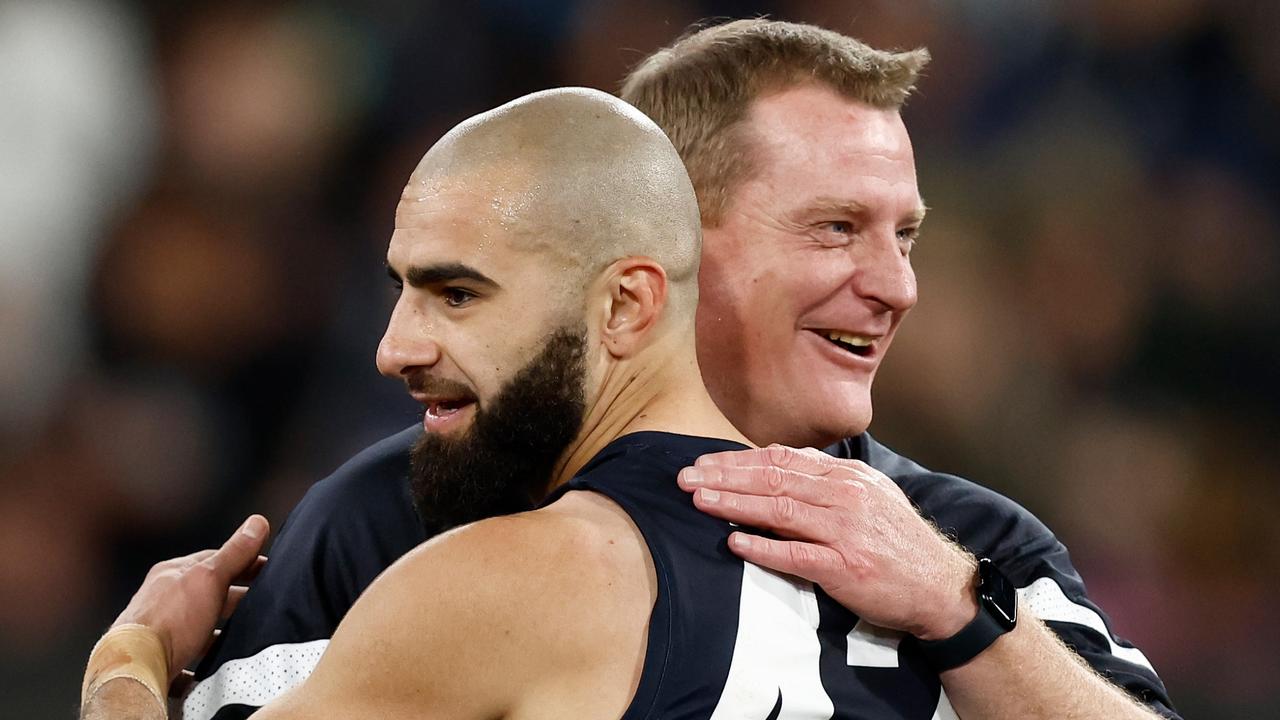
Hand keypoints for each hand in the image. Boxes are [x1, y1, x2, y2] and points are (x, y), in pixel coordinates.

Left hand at [112, 515, 269, 690]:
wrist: (136, 669)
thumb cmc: (170, 620)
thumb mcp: (209, 578)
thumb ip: (235, 553)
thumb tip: (256, 523)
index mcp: (173, 574)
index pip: (214, 559)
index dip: (244, 561)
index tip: (268, 568)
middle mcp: (162, 600)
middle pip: (207, 594)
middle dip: (236, 597)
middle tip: (264, 602)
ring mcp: (160, 631)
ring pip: (199, 626)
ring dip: (221, 631)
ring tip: (246, 636)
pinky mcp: (160, 661)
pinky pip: (189, 658)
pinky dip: (205, 661)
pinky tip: (218, 665)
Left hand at [677, 446, 976, 639]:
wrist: (940, 585)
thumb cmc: (897, 542)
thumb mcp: (867, 496)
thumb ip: (824, 481)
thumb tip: (776, 469)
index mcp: (846, 476)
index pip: (781, 459)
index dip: (737, 460)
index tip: (704, 463)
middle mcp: (844, 496)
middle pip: (772, 479)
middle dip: (724, 477)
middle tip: (686, 478)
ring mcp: (845, 531)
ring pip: (779, 510)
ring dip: (734, 504)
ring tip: (700, 501)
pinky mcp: (845, 567)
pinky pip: (796, 554)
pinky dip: (763, 547)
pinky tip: (734, 543)